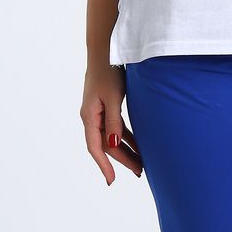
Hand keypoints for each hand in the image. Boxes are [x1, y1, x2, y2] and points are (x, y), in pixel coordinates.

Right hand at [80, 62, 144, 182]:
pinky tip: (139, 145)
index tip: (112, 180)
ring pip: (111, 137)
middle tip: (139, 172)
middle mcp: (91, 116)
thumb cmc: (108, 71)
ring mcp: (99, 111)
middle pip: (105, 145)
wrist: (105, 50)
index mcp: (89, 116)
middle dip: (121, 160)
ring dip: (126, 150)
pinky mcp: (107, 106)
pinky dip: (126, 137)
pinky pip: (116, 127)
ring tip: (141, 163)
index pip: (95, 147)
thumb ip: (113, 122)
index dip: (104, 165)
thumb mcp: (113, 98)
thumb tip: (112, 145)